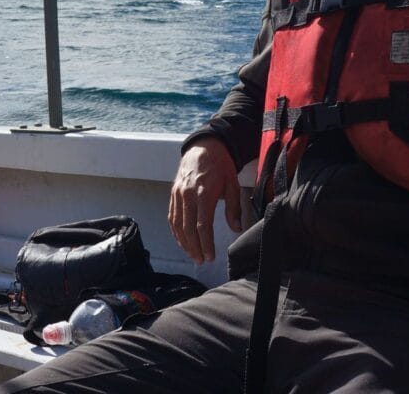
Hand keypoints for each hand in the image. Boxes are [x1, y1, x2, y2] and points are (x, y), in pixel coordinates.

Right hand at [168, 137, 242, 262]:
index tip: (210, 256)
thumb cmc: (220, 165)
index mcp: (204, 192)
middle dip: (194, 247)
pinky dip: (175, 231)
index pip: (203, 224)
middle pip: (188, 227)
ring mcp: (178, 193)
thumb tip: (236, 228)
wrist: (204, 147)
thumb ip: (233, 207)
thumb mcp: (232, 184)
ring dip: (184, 242)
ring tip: (192, 254)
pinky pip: (172, 215)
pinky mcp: (173, 193)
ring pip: (178, 223)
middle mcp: (188, 193)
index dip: (206, 243)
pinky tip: (181, 240)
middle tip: (200, 260)